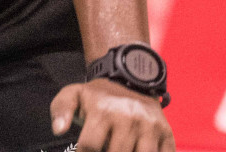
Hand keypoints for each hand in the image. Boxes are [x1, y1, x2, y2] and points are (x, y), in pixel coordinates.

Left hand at [52, 78, 173, 151]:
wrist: (131, 80)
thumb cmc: (98, 96)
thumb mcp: (73, 95)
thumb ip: (60, 110)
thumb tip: (59, 130)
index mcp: (103, 111)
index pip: (90, 146)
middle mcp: (128, 119)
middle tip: (104, 149)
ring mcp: (150, 127)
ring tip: (119, 150)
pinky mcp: (167, 134)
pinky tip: (135, 150)